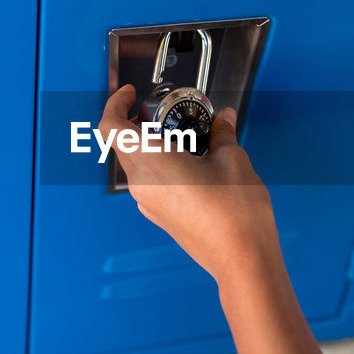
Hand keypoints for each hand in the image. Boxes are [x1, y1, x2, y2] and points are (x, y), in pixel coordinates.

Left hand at [98, 84, 282, 282]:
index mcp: (150, 162)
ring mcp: (148, 203)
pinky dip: (163, 165)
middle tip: (169, 112)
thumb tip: (224, 119)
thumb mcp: (232, 160)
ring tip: (189, 138)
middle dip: (141, 122)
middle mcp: (141, 183)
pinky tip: (194, 163)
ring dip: (154, 145)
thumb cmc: (234, 215)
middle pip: (123, 143)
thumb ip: (222, 133)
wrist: (242, 259)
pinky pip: (150, 182)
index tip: (130, 93)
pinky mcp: (160, 215)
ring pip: (137, 163)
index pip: (110, 126)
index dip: (115, 103)